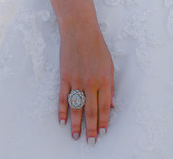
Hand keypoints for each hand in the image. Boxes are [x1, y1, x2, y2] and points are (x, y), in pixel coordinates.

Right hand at [58, 22, 113, 143]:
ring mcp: (76, 81)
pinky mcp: (65, 77)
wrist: (80, 31)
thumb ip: (110, 87)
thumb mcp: (109, 66)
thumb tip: (110, 105)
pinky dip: (62, 111)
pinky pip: (63, 98)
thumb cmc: (97, 47)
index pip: (104, 107)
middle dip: (91, 129)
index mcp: (104, 81)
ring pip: (76, 108)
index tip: (102, 133)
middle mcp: (90, 83)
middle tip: (90, 142)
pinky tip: (62, 121)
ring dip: (76, 124)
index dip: (103, 122)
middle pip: (90, 112)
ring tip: (76, 136)